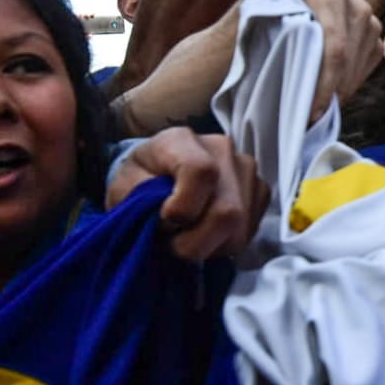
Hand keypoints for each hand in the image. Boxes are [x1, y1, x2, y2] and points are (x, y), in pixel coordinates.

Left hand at [106, 129, 268, 261]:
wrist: (158, 172)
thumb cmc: (138, 181)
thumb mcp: (124, 189)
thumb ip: (141, 202)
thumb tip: (170, 223)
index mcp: (180, 140)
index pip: (200, 172)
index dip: (183, 208)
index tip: (165, 222)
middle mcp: (222, 148)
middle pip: (227, 210)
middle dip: (196, 242)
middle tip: (173, 242)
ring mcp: (246, 168)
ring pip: (240, 227)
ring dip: (211, 245)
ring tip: (189, 236)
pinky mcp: (260, 189)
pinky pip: (250, 230)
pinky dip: (226, 242)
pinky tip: (207, 233)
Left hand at [246, 0, 381, 121]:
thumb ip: (263, 19)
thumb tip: (270, 47)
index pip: (335, 46)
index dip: (325, 83)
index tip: (311, 112)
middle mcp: (356, 5)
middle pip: (349, 60)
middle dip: (331, 94)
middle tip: (309, 119)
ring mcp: (369, 19)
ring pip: (359, 67)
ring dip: (339, 91)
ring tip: (315, 107)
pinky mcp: (374, 32)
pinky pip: (366, 66)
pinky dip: (349, 83)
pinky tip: (328, 90)